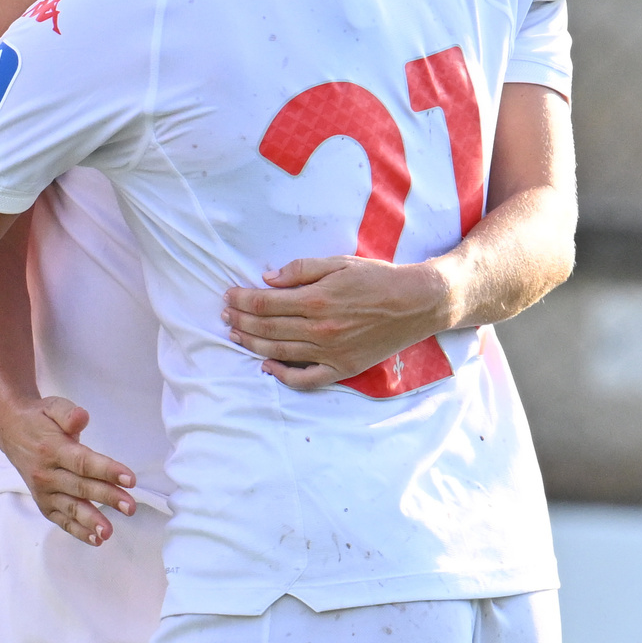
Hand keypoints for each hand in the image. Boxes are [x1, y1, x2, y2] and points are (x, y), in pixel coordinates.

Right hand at [0, 392, 134, 544]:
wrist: (11, 430)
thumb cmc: (39, 419)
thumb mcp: (53, 406)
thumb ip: (68, 413)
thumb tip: (81, 418)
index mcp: (52, 449)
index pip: (82, 462)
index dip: (107, 470)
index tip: (129, 479)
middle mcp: (46, 473)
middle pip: (81, 487)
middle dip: (107, 498)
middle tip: (130, 507)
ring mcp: (43, 491)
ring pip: (70, 507)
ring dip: (91, 521)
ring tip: (109, 532)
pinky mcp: (43, 503)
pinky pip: (61, 519)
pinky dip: (77, 531)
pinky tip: (95, 539)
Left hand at [222, 253, 456, 389]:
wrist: (416, 303)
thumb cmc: (378, 278)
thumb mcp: (339, 263)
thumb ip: (301, 270)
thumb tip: (268, 279)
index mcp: (316, 300)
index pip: (265, 303)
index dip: (242, 300)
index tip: (228, 296)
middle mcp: (319, 329)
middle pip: (267, 328)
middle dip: (241, 321)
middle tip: (225, 315)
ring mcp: (330, 353)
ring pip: (279, 353)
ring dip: (252, 344)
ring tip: (235, 335)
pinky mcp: (342, 369)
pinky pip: (305, 379)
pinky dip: (282, 375)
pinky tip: (267, 366)